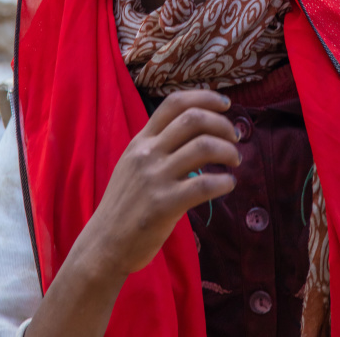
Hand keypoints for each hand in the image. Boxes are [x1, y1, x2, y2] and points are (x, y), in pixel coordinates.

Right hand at [81, 90, 239, 276]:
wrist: (105, 242)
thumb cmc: (125, 203)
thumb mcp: (134, 163)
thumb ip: (158, 145)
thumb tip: (196, 132)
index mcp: (141, 139)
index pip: (174, 103)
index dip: (205, 97)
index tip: (226, 105)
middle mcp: (147, 152)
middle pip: (193, 119)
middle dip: (222, 124)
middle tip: (234, 139)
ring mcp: (155, 178)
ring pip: (203, 147)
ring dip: (228, 151)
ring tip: (234, 161)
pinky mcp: (164, 205)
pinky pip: (203, 186)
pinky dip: (224, 181)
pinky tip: (228, 184)